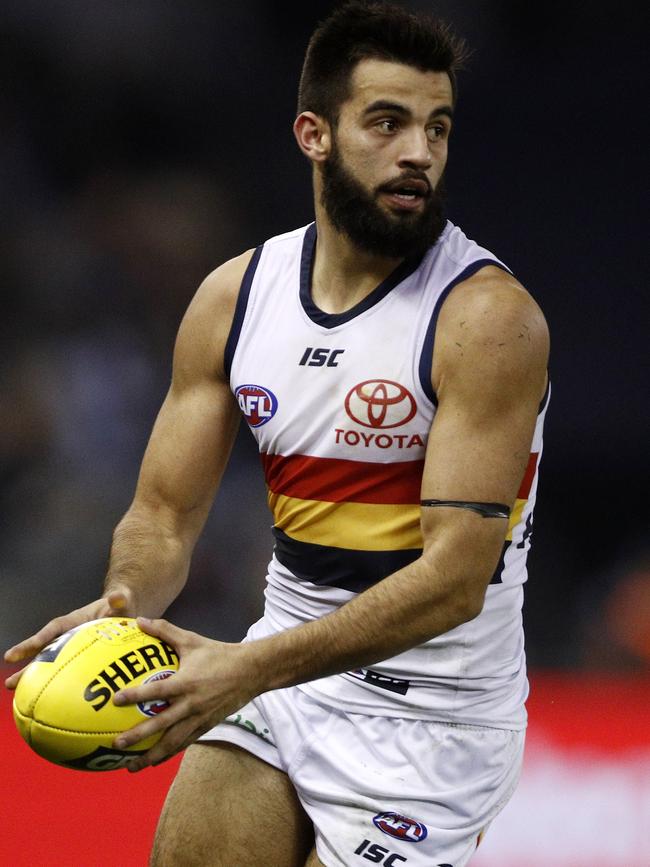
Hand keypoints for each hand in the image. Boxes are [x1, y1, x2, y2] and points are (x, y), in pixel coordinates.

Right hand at [4, 588, 135, 689]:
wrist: (126, 609)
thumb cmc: (120, 604)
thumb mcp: (122, 601)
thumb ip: (119, 600)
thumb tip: (117, 597)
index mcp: (74, 620)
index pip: (52, 631)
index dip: (34, 641)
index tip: (14, 655)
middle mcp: (69, 635)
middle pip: (45, 651)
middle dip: (27, 667)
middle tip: (9, 684)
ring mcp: (73, 647)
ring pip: (51, 664)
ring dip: (35, 678)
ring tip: (17, 693)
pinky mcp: (81, 658)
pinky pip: (68, 671)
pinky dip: (58, 683)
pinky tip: (49, 701)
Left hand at [110, 617, 257, 771]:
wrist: (250, 671)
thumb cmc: (219, 654)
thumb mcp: (191, 640)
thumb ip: (165, 631)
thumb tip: (140, 620)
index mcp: (186, 682)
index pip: (157, 690)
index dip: (135, 695)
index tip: (115, 699)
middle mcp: (191, 703)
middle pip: (161, 725)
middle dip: (138, 737)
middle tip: (116, 745)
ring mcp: (199, 717)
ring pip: (173, 742)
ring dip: (151, 755)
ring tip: (132, 767)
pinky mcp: (207, 726)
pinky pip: (185, 743)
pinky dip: (169, 753)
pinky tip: (154, 761)